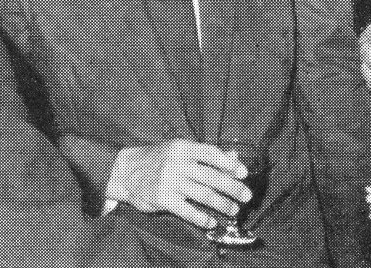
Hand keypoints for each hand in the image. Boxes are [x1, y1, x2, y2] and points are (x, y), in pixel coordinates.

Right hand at [106, 139, 250, 229]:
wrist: (124, 171)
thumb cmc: (156, 159)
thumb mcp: (178, 150)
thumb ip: (205, 155)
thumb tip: (233, 158)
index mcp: (182, 147)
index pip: (211, 154)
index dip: (229, 164)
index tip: (244, 173)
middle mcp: (177, 164)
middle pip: (211, 176)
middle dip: (232, 187)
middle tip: (247, 196)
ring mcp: (169, 182)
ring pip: (203, 194)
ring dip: (222, 204)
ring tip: (233, 210)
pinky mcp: (162, 199)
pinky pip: (187, 210)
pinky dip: (201, 218)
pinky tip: (211, 222)